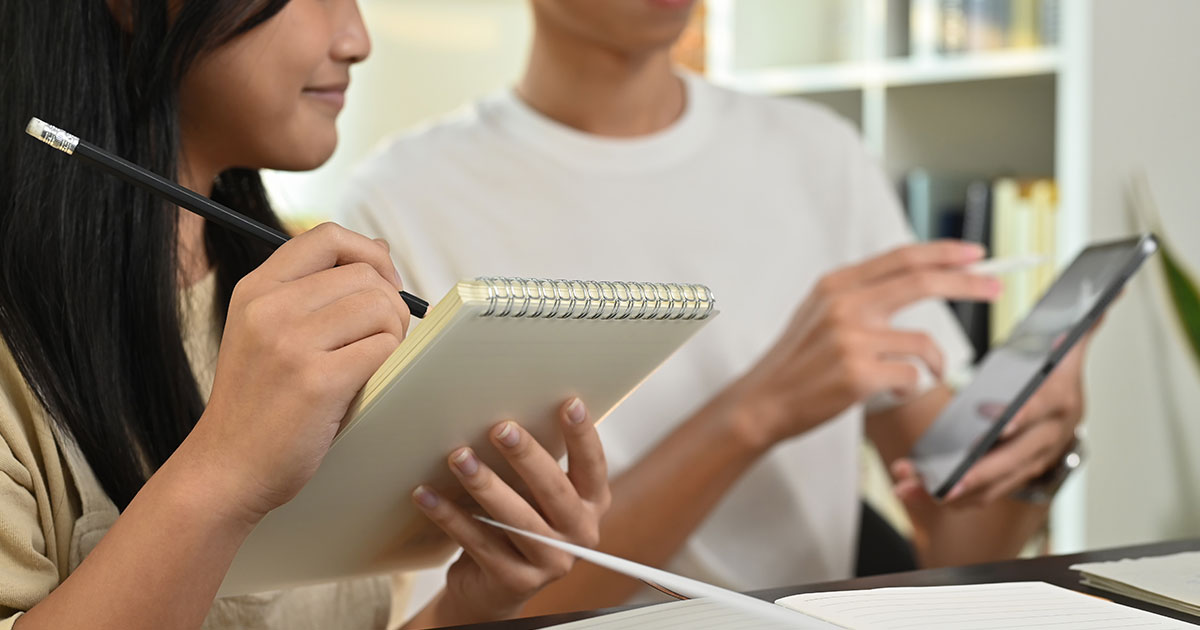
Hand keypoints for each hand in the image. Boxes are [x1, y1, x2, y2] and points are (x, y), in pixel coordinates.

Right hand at [186, 222, 410, 523]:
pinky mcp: (317, 381)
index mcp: (256, 289)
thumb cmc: (258, 404)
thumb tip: (380, 252)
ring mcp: (291, 344)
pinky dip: (388, 362)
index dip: (369, 254)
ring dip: (393, 334)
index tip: (381, 285)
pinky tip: (364, 382)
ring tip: (371, 362)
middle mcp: (270, 308)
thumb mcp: (265, 332)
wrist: (226, 469)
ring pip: (382, 308)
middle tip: (381, 338)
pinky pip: (384, 348)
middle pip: (365, 274)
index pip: (328, 237)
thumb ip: (314, 291)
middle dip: (390, 304)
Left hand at [408, 399, 609, 625]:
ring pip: (515, 518)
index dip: (583, 435)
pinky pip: (477, 542)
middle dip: (525, 456)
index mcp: (591, 505)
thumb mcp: (537, 496)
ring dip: (484, 484)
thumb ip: (535, 466)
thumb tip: (506, 416)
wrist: (494, 588)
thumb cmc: (517, 524)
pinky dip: (450, 516)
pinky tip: (428, 494)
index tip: (570, 403)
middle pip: (553, 490)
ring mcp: (550, 562)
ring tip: (459, 457)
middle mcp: (579, 535)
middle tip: (499, 428)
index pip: (593, 466)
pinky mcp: (514, 581)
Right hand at [727, 241, 1000, 449]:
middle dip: (968, 283)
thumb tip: (914, 279)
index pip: (901, 258)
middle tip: (997, 287)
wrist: (763, 402)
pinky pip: (910, 377)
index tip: (976, 254)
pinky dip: (909, 386)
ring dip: (937, 362)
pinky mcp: (858, 375)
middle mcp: (844, 305)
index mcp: (836, 285)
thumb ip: (859, 295)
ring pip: (924, 343)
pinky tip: (888, 391)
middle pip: (922, 282)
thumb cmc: (797, 363)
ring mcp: (851, 340)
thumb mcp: (819, 314)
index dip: (944, 253)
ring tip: (930, 374)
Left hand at [892, 329, 1092, 507]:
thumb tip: (1111, 287)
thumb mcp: (1067, 350)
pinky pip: (979, 493)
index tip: (993, 420)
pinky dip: (947, 496)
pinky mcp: (1009, 477)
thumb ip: (1078, 323)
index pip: (1037, 410)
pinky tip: (914, 492)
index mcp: (1056, 402)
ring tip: (912, 486)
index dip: (1017, 416)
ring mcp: (1028, 461)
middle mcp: (1044, 437)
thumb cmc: (1055, 379)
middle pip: (1011, 460)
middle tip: (947, 481)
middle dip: (977, 472)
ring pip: (991, 484)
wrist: (1065, 414)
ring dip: (952, 490)